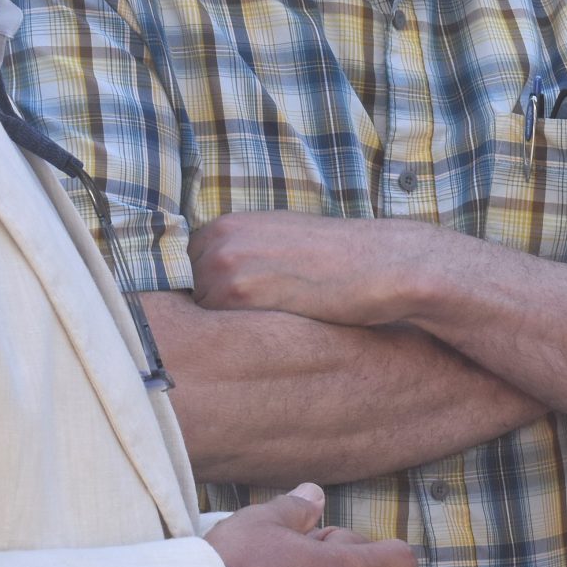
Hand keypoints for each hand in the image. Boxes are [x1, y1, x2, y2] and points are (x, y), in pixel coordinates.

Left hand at [189, 212, 440, 328]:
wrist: (382, 266)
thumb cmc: (337, 261)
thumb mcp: (281, 241)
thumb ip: (241, 256)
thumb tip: (209, 287)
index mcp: (226, 225)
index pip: (184, 274)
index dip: (205, 298)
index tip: (233, 311)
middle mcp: (217, 241)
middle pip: (185, 297)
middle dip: (211, 316)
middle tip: (253, 324)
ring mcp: (223, 266)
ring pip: (199, 318)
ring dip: (224, 332)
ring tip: (269, 328)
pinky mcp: (238, 294)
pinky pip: (217, 332)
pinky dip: (239, 341)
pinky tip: (275, 334)